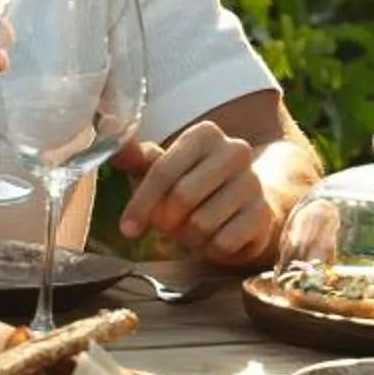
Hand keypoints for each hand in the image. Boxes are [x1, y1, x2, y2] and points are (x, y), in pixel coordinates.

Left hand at [116, 121, 275, 263]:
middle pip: (182, 197)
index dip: (141, 203)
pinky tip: (214, 239)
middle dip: (167, 221)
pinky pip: (223, 243)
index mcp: (205, 134)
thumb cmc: (193, 188)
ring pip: (202, 223)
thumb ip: (137, 157)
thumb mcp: (163, 172)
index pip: (163, 170)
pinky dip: (210, 249)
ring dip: (189, 237)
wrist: (244, 207)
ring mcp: (253, 182)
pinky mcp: (264, 215)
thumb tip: (109, 125)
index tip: (128, 228)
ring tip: (194, 230)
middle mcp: (235, 151)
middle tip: (168, 226)